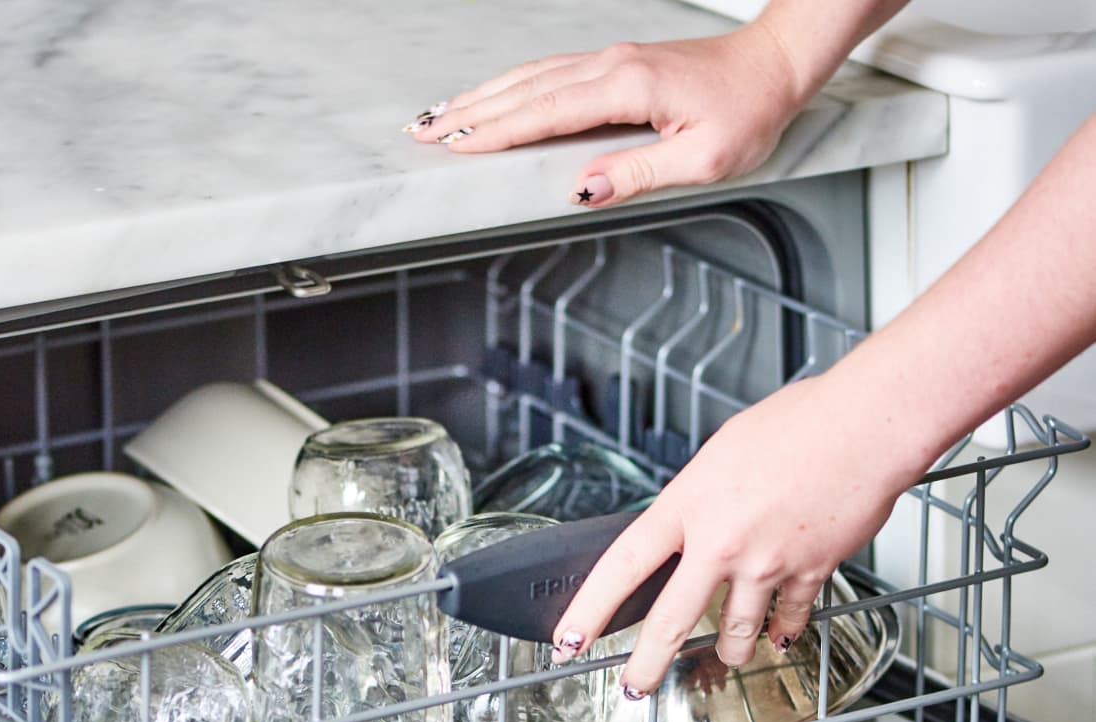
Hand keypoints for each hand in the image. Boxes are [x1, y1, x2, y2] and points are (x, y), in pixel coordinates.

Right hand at [406, 22, 808, 207]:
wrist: (775, 64)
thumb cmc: (749, 112)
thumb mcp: (703, 159)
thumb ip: (638, 174)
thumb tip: (580, 188)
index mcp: (628, 88)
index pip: (545, 113)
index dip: (496, 132)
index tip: (454, 146)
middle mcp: (611, 65)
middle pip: (524, 90)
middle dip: (469, 112)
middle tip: (421, 132)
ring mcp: (610, 58)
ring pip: (530, 76)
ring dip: (481, 96)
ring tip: (439, 116)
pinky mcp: (614, 61)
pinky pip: (548, 71)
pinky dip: (511, 85)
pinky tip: (493, 96)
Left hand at [548, 366, 929, 694]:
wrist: (866, 426)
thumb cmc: (799, 423)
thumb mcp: (720, 454)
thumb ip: (698, 499)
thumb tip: (689, 527)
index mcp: (687, 504)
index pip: (622, 566)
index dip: (591, 608)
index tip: (569, 638)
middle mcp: (720, 541)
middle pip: (671, 621)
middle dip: (646, 665)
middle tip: (632, 690)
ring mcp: (765, 563)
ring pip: (734, 633)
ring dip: (727, 652)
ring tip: (723, 660)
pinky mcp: (809, 572)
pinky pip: (788, 620)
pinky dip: (781, 632)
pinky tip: (777, 637)